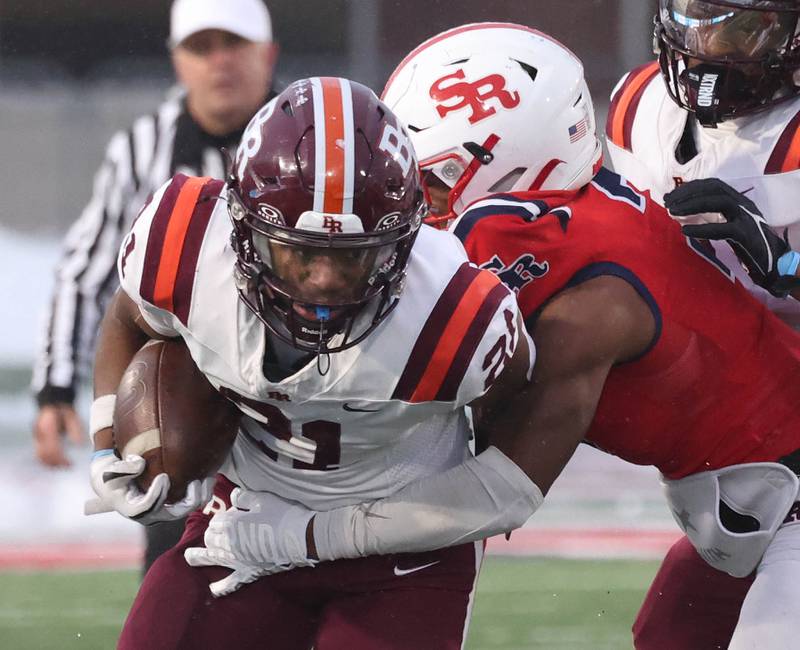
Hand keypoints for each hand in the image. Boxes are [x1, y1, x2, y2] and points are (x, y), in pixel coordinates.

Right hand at [33, 404, 84, 466]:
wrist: (52, 402)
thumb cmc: (65, 410)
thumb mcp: (73, 417)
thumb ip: (76, 430)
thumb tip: (79, 445)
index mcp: (48, 427)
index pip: (52, 448)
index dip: (61, 459)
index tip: (71, 463)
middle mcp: (39, 432)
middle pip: (43, 454)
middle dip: (56, 463)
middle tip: (69, 466)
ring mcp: (36, 436)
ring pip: (39, 455)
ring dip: (51, 463)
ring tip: (65, 466)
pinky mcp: (37, 439)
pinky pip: (39, 452)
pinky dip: (47, 459)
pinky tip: (59, 462)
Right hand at [84, 450, 213, 523]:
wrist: (114, 481)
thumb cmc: (110, 476)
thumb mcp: (110, 471)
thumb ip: (124, 468)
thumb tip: (140, 463)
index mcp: (134, 509)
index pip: (148, 507)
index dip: (158, 494)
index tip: (164, 476)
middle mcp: (151, 514)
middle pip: (175, 513)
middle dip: (189, 500)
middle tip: (196, 481)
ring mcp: (163, 510)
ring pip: (187, 509)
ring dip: (201, 496)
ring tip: (208, 478)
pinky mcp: (171, 503)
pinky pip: (190, 502)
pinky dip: (201, 492)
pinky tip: (208, 477)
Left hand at [184, 488, 316, 596]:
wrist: (300, 537)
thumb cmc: (282, 514)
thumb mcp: (263, 498)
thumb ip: (244, 496)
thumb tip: (233, 495)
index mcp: (230, 523)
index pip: (216, 520)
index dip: (221, 517)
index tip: (229, 515)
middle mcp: (228, 543)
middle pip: (211, 538)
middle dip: (210, 534)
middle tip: (215, 530)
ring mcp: (237, 559)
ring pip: (212, 558)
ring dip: (199, 557)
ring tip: (189, 557)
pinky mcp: (247, 571)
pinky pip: (230, 582)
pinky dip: (221, 586)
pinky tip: (213, 589)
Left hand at [665, 178, 799, 295]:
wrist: (773, 262)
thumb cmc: (746, 244)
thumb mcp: (728, 224)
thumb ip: (710, 216)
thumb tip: (681, 211)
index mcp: (738, 200)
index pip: (712, 185)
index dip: (690, 187)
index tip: (670, 195)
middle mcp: (743, 204)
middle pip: (714, 188)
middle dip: (688, 192)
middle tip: (668, 202)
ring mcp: (746, 217)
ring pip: (720, 202)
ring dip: (693, 204)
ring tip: (673, 212)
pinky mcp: (746, 234)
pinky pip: (724, 228)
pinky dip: (702, 229)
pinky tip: (685, 231)